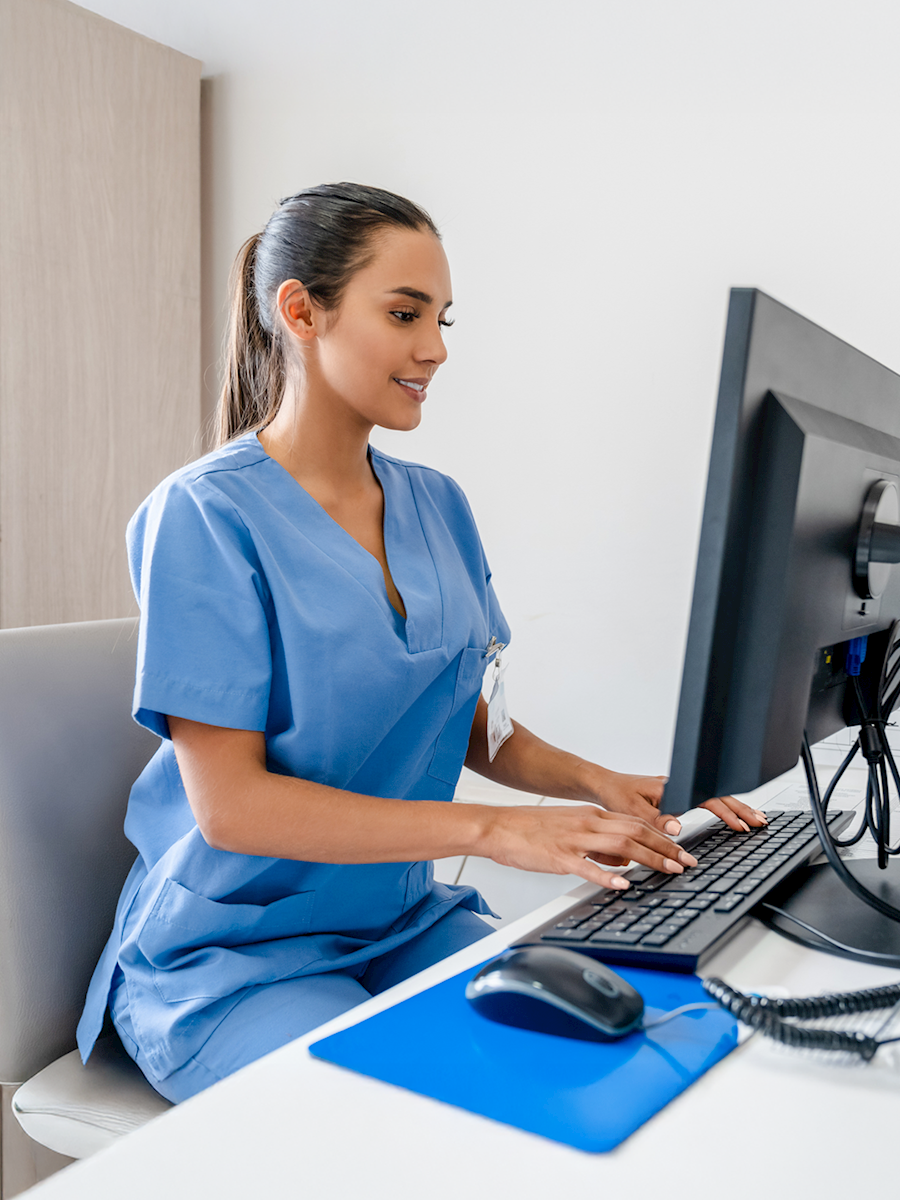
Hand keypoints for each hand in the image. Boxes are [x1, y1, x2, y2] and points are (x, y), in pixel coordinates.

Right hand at [480, 803, 697, 890]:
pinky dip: (607, 874)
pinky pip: (587, 866)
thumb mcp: (571, 829)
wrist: (498, 826)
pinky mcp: (558, 856)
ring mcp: (574, 839)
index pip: (636, 823)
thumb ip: (598, 844)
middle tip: (688, 862)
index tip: (682, 849)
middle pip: (636, 832)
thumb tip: (623, 862)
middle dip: (666, 848)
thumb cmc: (530, 829)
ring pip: (621, 845)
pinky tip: (622, 884)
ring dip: (650, 858)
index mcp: (591, 815)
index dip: (663, 836)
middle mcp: (587, 823)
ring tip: (669, 870)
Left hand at [586, 767, 767, 834]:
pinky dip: (721, 808)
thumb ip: (656, 820)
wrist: (604, 785)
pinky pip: (705, 800)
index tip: (741, 826)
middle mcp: (680, 787)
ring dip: (734, 807)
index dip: (726, 812)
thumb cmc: (616, 795)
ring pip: (714, 796)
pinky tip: (730, 817)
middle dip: (741, 808)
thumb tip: (678, 829)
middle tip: (761, 822)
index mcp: (673, 787)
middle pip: (717, 795)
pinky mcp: (677, 796)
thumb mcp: (633, 810)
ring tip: (754, 819)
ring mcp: (680, 790)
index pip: (708, 798)